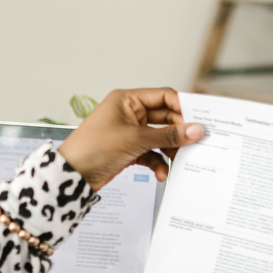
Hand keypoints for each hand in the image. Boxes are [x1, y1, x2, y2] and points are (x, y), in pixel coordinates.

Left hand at [56, 88, 203, 190]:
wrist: (73, 174)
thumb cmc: (94, 148)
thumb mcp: (137, 139)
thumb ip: (169, 136)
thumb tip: (195, 130)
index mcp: (128, 100)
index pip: (164, 97)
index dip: (183, 108)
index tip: (199, 120)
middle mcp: (130, 113)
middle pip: (165, 119)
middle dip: (178, 133)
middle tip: (195, 143)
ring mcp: (130, 132)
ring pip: (161, 138)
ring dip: (170, 150)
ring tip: (179, 160)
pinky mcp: (130, 149)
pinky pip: (152, 153)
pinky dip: (159, 163)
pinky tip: (162, 173)